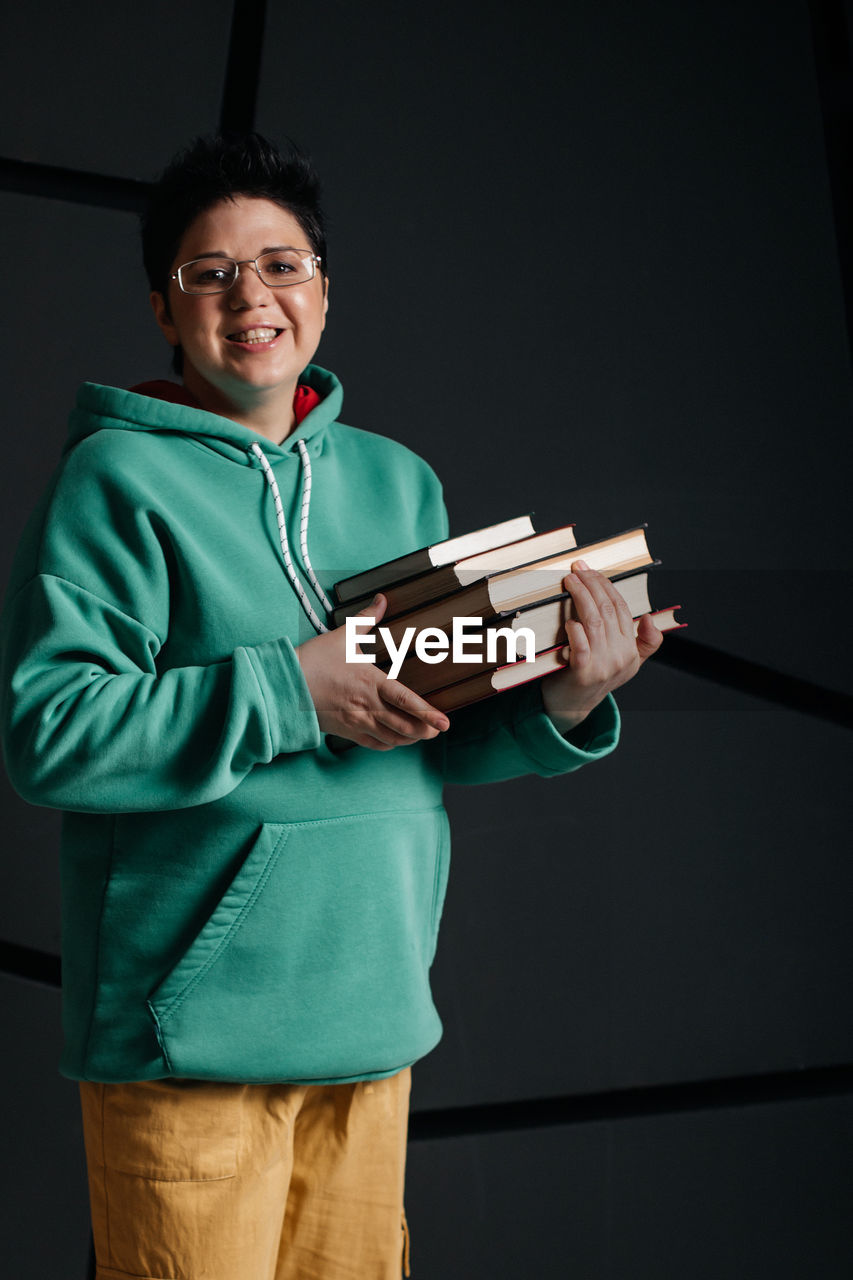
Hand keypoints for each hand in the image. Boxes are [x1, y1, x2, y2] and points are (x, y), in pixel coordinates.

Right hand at [297, 595, 449, 749]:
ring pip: (391, 738)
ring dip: (409, 739)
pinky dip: (389, 744)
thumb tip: (382, 599)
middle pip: (403, 725)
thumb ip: (367, 618)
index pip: (404, 699)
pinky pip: (374, 744)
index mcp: (370, 682)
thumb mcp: (342, 636)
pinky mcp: (346, 732)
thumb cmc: (313, 661)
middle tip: (439, 730)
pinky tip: (396, 739)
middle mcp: (366, 706)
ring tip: (423, 735)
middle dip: (425, 730)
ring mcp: (357, 722)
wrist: (284, 686)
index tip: (444, 722)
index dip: (426, 712)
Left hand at [540, 560, 662, 732]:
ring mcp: (602, 666)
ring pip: (594, 622)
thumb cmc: (595, 676)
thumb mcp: (628, 662)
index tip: (591, 570)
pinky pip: (580, 646)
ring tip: (570, 582)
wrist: (573, 706)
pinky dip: (575, 631)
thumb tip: (648, 618)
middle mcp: (620, 657)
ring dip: (581, 597)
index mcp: (631, 650)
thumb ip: (645, 642)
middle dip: (592, 585)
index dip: (606, 585)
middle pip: (607, 610)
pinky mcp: (581, 674)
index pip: (622, 608)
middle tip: (578, 569)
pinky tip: (569, 620)